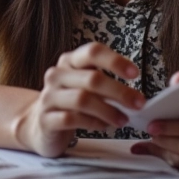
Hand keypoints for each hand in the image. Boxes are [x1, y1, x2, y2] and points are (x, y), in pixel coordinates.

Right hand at [14, 42, 144, 157]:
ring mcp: (49, 96)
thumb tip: (135, 94)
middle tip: (138, 103)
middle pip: (92, 78)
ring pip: (82, 99)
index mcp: (69, 61)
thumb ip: (105, 84)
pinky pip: (72, 119)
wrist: (39, 122)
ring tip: (124, 120)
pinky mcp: (46, 118)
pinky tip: (103, 126)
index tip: (135, 73)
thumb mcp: (85, 86)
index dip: (115, 60)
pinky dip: (92, 123)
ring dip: (108, 110)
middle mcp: (57, 75)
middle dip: (119, 91)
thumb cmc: (70, 102)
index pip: (92, 51)